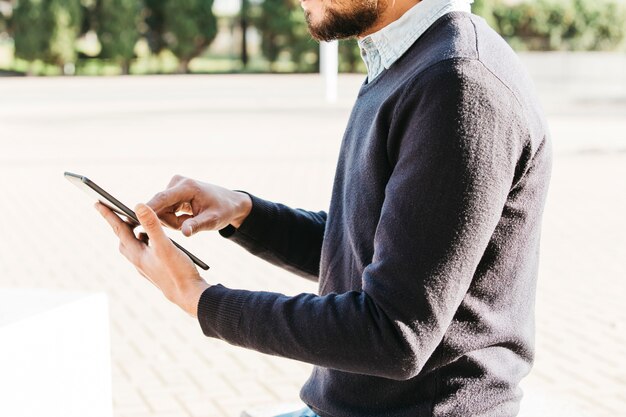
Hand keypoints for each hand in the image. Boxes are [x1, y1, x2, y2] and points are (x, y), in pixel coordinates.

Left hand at [96, 202, 209, 317]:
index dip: (109, 215)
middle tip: (115, 211)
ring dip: (133, 234)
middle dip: (119, 225)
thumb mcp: (165, 245)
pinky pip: (144, 253)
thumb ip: (152, 225)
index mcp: (137, 254)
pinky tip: (154, 242)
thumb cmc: (178, 272)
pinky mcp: (156, 271)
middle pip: (123, 240)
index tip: (97, 203)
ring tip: (137, 224)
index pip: (119, 230)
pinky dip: (145, 243)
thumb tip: (138, 205)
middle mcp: (139, 262)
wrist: (189, 296)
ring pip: (134, 248)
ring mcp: (147, 268)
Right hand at [147, 175, 251, 236]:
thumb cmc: (223, 211)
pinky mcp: (171, 192)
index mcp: (187, 186)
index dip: (148, 209)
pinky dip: (173, 218)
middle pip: (159, 206)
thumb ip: (197, 226)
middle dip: (170, 221)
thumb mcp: (213, 221)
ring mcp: (173, 186)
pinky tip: (186, 217)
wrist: (229, 203)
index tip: (136, 219)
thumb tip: (184, 233)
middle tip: (188, 226)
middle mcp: (177, 182)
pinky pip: (164, 210)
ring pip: (161, 210)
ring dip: (172, 220)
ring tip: (190, 221)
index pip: (162, 198)